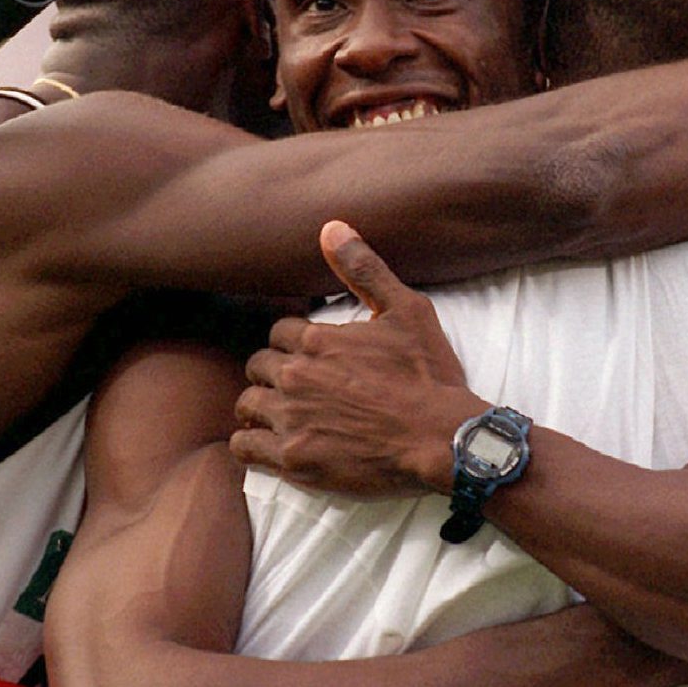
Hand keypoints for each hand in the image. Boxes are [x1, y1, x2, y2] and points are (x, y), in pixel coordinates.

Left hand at [232, 221, 481, 497]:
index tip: (308, 357)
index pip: (279, 333)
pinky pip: (245, 448)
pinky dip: (251, 444)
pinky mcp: (294, 460)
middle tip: (296, 388)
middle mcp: (296, 376)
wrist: (442, 438)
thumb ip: (365, 270)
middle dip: (274, 374)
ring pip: (247, 406)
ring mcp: (292, 419)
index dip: (292, 343)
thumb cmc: (429, 375)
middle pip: (259, 367)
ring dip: (260, 408)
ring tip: (281, 415)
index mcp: (317, 340)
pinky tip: (268, 444)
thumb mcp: (407, 311)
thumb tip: (331, 227)